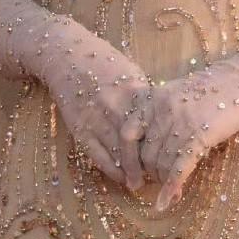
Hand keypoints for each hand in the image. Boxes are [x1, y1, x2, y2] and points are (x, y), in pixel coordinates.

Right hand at [38, 35, 154, 190]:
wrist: (67, 57)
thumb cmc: (106, 64)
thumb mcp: (132, 74)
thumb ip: (146, 100)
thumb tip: (163, 125)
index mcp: (134, 91)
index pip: (154, 126)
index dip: (163, 147)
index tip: (170, 160)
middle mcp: (116, 105)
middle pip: (137, 143)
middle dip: (148, 165)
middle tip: (157, 178)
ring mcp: (96, 118)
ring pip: (117, 153)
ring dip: (130, 171)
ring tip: (140, 182)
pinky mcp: (79, 127)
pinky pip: (97, 155)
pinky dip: (110, 169)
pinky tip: (120, 177)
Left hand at [140, 55, 238, 210]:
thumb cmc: (214, 89)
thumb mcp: (178, 94)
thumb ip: (160, 117)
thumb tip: (148, 152)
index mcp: (153, 98)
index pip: (127, 134)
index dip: (126, 160)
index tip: (131, 178)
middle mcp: (161, 109)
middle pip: (145, 155)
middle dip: (151, 173)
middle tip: (162, 181)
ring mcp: (179, 122)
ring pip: (161, 163)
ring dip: (165, 180)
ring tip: (173, 188)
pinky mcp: (199, 134)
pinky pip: (179, 167)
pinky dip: (172, 187)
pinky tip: (168, 201)